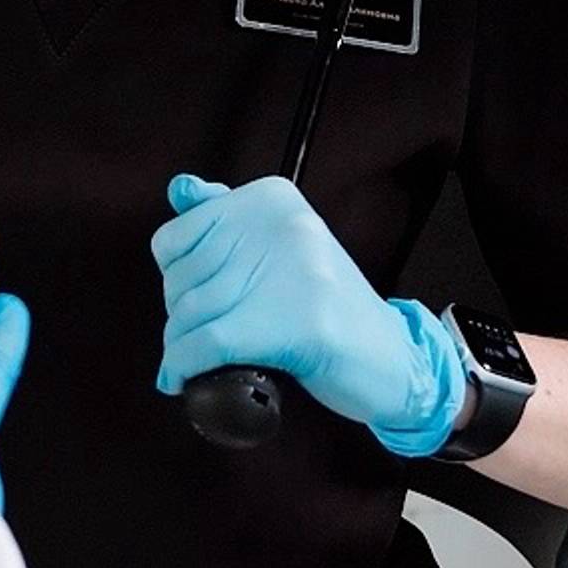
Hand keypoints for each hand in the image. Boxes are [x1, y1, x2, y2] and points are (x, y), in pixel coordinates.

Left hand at [152, 174, 466, 455]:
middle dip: (179, 320)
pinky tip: (182, 379)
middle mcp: (281, 226)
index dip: (174, 281)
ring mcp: (293, 274)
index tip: (196, 301)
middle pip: (181, 281)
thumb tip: (180, 188)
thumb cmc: (330, 308)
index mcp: (273, 201)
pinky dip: (185, 367)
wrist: (392, 358)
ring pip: (192, 315)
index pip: (175, 238)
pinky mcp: (297, 324)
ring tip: (194, 361)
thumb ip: (230, 221)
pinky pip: (210, 344)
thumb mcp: (281, 252)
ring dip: (180, 350)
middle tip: (198, 341)